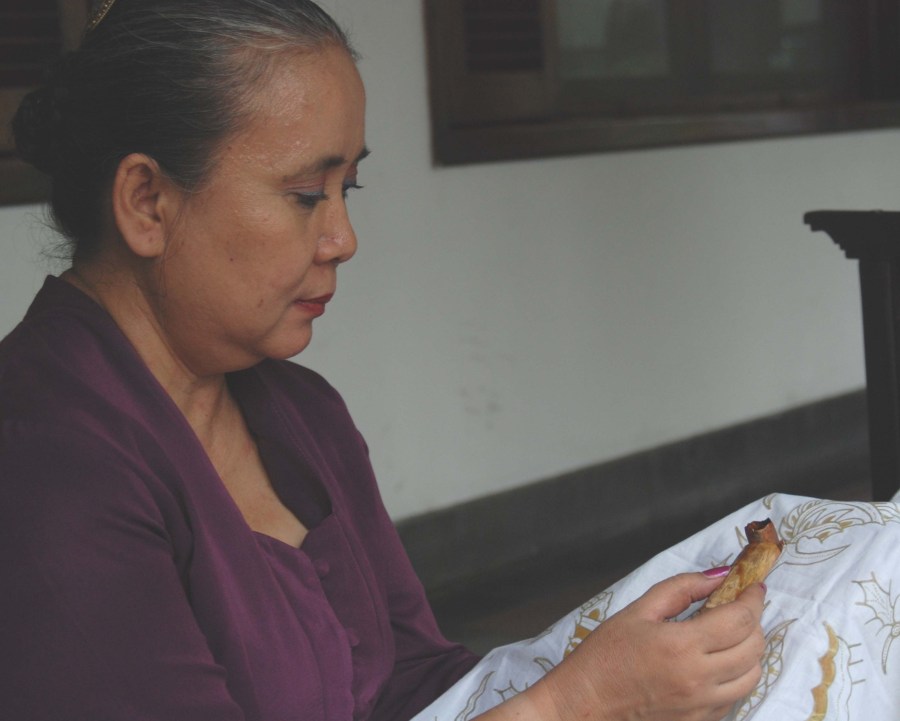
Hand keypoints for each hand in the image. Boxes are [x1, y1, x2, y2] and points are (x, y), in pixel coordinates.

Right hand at [526, 572, 765, 720]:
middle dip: (754, 622)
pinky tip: (715, 663)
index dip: (752, 599)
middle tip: (740, 606)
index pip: (740, 619)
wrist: (585, 704)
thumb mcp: (637, 611)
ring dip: (750, 652)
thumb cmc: (604, 656)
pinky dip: (736, 677)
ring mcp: (702, 705)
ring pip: (752, 676)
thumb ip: (681, 588)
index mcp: (681, 645)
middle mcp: (699, 679)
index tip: (753, 586)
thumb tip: (719, 576)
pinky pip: (735, 697)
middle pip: (754, 648)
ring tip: (731, 636)